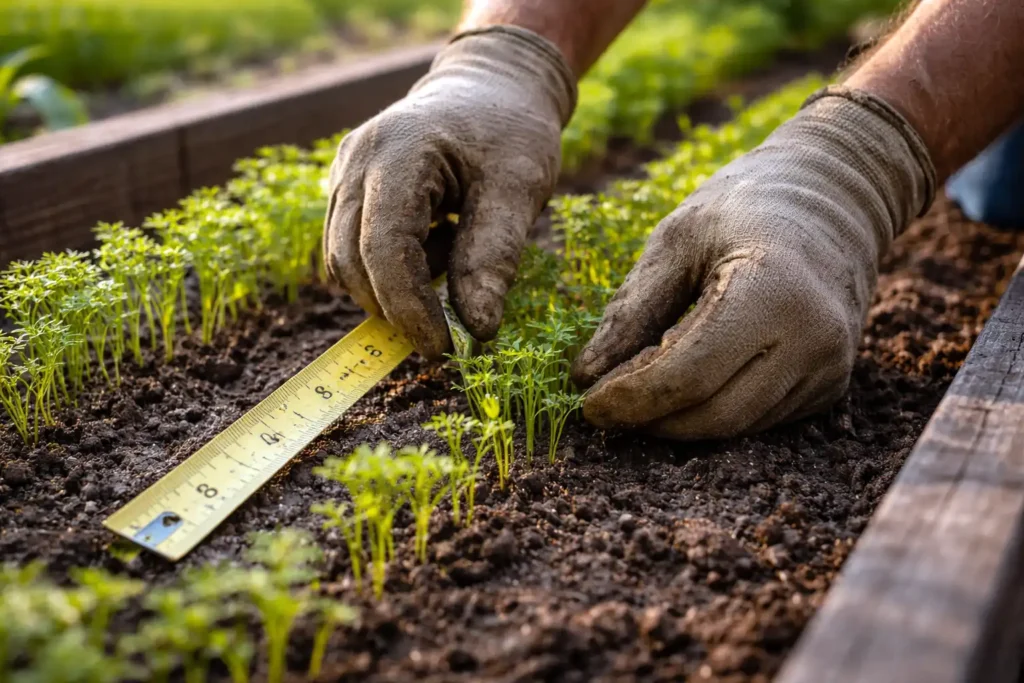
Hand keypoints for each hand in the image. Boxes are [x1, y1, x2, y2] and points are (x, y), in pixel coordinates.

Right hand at [323, 26, 575, 358]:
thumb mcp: (521, 187)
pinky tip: (435, 244)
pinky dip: (388, 268)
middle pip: (351, 260)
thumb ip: (495, 256)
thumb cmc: (511, 132)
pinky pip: (350, 246)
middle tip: (447, 333)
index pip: (385, 248)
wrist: (491, 85)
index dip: (409, 308)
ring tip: (451, 260)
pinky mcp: (345, 186)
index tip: (443, 349)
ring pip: (343, 259)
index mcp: (400, 152)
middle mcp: (356, 160)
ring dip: (391, 288)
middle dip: (395, 308)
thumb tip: (478, 329)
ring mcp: (343, 172)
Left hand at [572, 88, 935, 439]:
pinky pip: (756, 420)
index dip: (632, 399)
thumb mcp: (675, 240)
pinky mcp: (828, 387)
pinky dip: (709, 413)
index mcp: (773, 291)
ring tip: (635, 393)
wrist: (835, 198)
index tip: (587, 404)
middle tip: (603, 406)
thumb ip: (631, 310)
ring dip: (675, 423)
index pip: (690, 376)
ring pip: (735, 428)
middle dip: (649, 420)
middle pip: (713, 416)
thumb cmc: (744, 206)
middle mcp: (812, 339)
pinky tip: (681, 384)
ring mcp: (827, 368)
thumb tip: (584, 376)